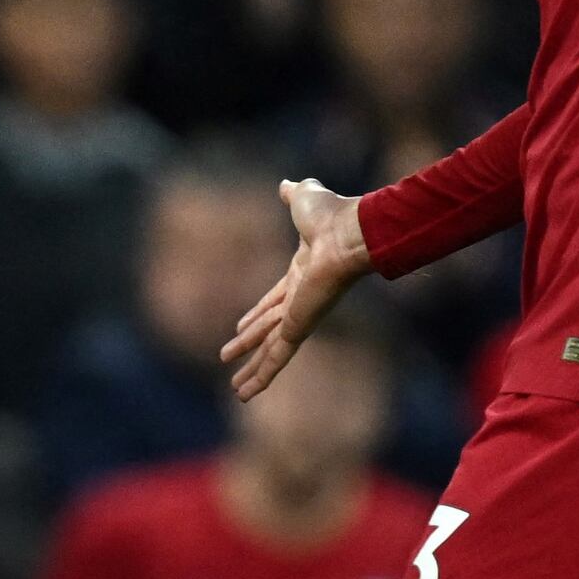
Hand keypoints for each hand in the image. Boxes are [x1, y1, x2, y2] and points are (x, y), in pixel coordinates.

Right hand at [223, 176, 373, 396]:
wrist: (349, 232)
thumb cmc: (332, 215)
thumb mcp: (304, 199)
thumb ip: (294, 195)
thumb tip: (286, 184)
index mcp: (302, 273)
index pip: (274, 299)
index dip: (256, 313)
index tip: (239, 325)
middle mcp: (301, 299)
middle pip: (269, 328)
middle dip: (249, 342)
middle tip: (229, 356)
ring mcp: (301, 316)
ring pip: (271, 350)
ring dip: (252, 370)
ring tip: (235, 390)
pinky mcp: (299, 328)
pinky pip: (276, 358)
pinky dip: (261, 378)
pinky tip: (244, 394)